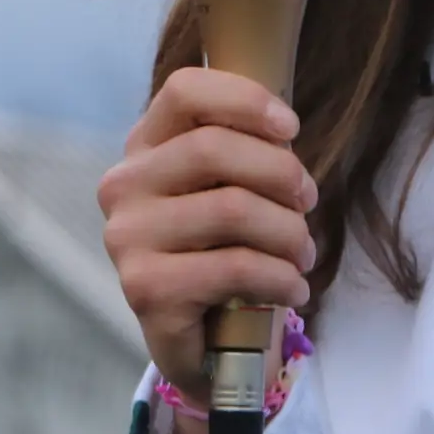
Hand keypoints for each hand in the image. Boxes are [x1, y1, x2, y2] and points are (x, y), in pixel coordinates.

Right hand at [98, 68, 319, 433]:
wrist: (206, 342)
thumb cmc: (226, 250)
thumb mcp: (233, 189)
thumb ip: (247, 149)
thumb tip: (284, 130)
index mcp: (145, 148)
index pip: (184, 91)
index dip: (245, 99)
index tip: (292, 128)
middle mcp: (124, 187)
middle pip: (214, 148)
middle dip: (281, 173)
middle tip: (308, 203)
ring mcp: (127, 238)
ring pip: (231, 209)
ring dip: (289, 233)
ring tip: (304, 254)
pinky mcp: (145, 290)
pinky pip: (233, 267)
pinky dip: (281, 277)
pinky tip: (293, 288)